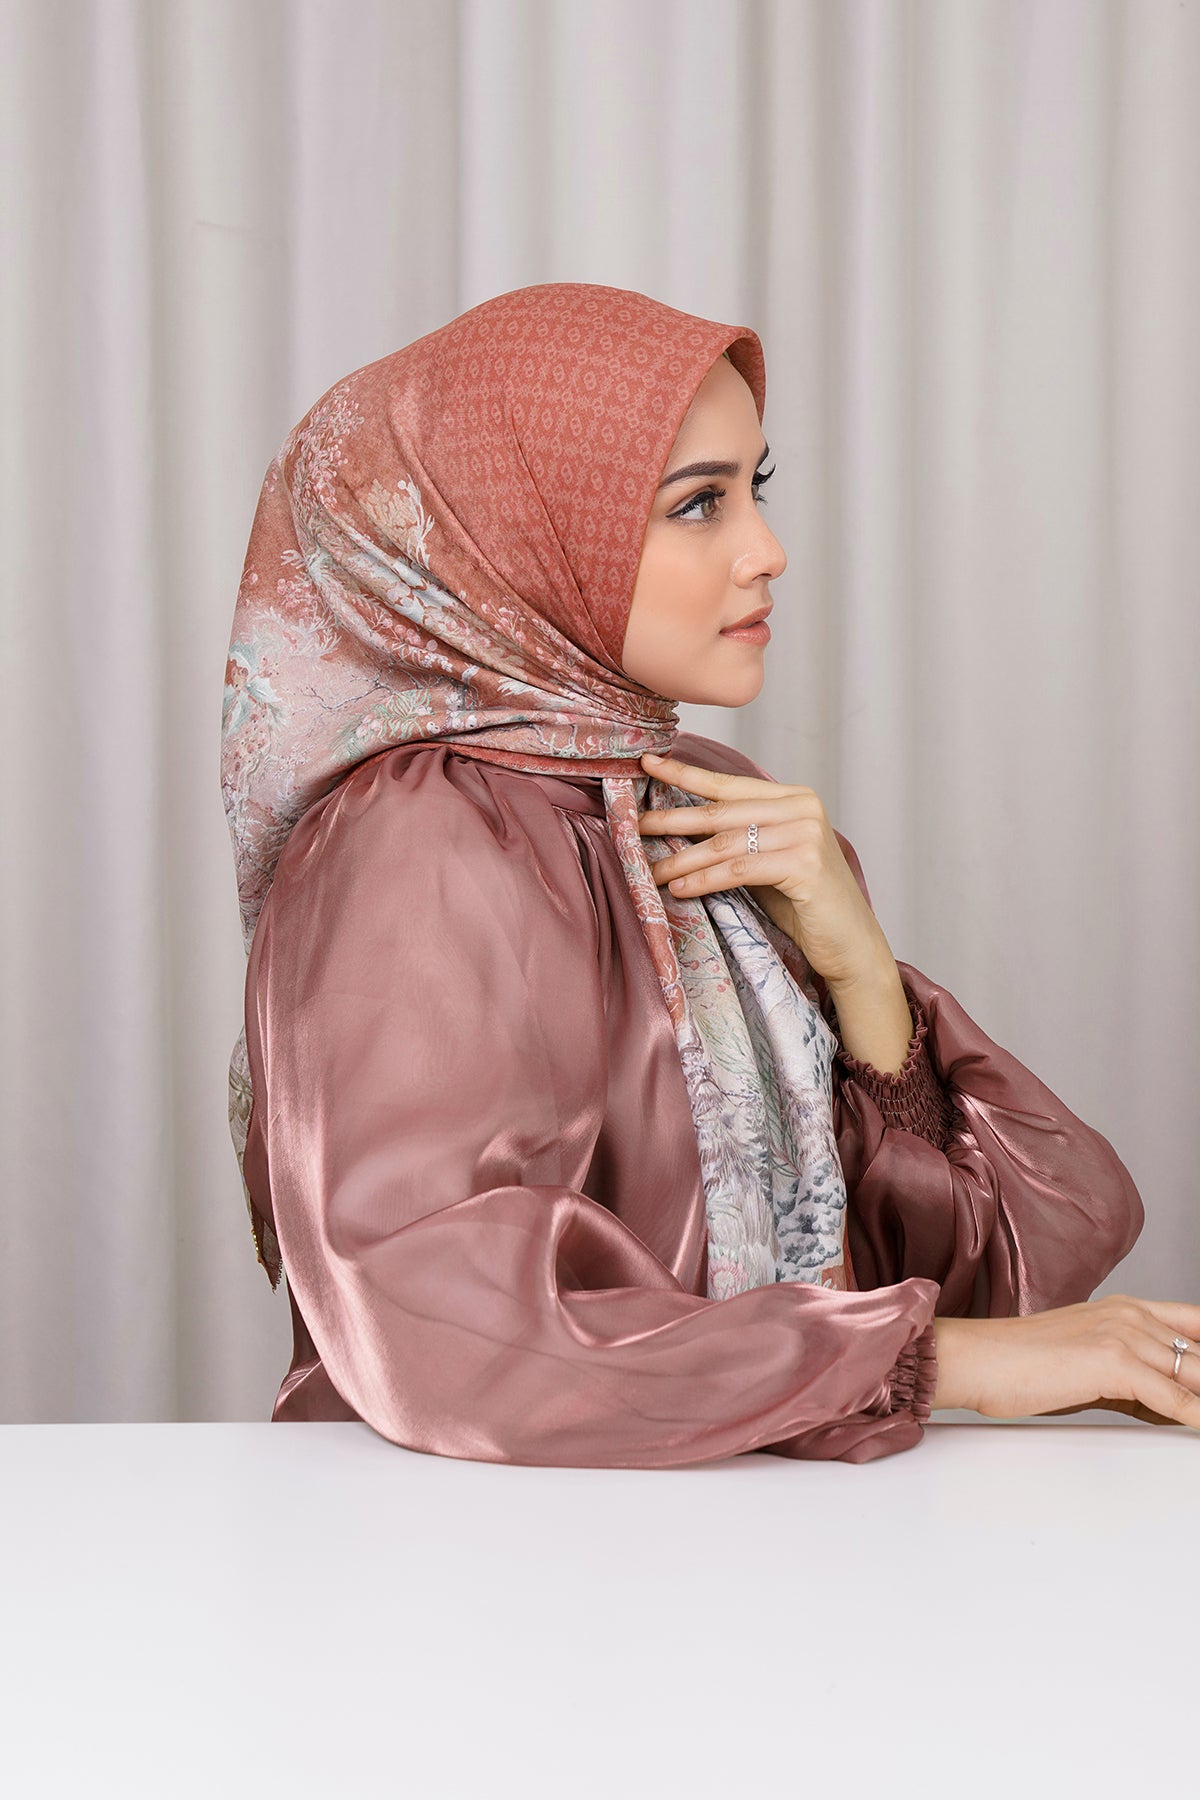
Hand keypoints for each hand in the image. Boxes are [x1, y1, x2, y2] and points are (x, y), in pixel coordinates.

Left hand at [637, 751, 890, 991]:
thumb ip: (737, 840)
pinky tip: (680, 889)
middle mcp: (803, 808)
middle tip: (634, 826)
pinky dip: (705, 880)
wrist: (850, 944)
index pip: (729, 784)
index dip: (685, 773)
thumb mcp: (767, 861)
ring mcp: (807, 834)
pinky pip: (739, 870)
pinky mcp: (805, 865)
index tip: (648, 763)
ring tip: (652, 872)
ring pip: (726, 844)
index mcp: (794, 798)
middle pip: (721, 813)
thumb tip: (679, 828)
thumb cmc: (806, 905)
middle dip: (673, 820)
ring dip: (682, 860)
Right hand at [931, 1294, 1199, 1429]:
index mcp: (1127, 1309)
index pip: (1197, 1325)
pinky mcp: (1113, 1362)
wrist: (975, 1359)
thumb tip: (1176, 1408)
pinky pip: (1176, 1398)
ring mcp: (1123, 1334)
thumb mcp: (1090, 1367)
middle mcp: (1130, 1314)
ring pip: (1195, 1373)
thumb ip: (1138, 1382)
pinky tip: (1199, 1428)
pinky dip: (1195, 1418)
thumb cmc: (1019, 1365)